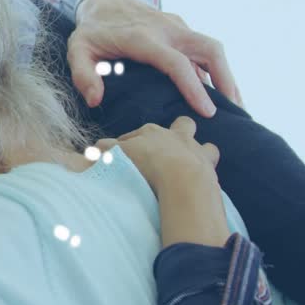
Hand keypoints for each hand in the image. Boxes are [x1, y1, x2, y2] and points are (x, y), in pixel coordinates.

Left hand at [69, 0, 241, 116]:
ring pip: (212, 48)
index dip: (193, 87)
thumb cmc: (91, 31)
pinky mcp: (181, 29)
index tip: (207, 112)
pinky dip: (215, 70)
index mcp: (143, 38)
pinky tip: (218, 93)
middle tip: (237, 112)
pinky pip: (204, 50)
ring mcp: (177, 27)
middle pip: (209, 50)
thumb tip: (95, 100)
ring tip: (236, 107)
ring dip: (227, 76)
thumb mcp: (78, 50)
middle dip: (227, 80)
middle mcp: (167, 29)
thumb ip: (83, 74)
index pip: (176, 63)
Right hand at [97, 117, 228, 247]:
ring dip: (199, 150)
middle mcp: (177, 136)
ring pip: (204, 143)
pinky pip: (213, 162)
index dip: (131, 143)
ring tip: (193, 162)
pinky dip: (209, 168)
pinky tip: (204, 178)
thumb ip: (104, 150)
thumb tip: (91, 149)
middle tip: (169, 148)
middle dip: (178, 131)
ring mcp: (197, 150)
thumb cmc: (146, 163)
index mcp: (152, 131)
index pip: (138, 134)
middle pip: (181, 125)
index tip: (125, 154)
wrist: (182, 179)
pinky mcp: (210, 167)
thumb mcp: (116, 155)